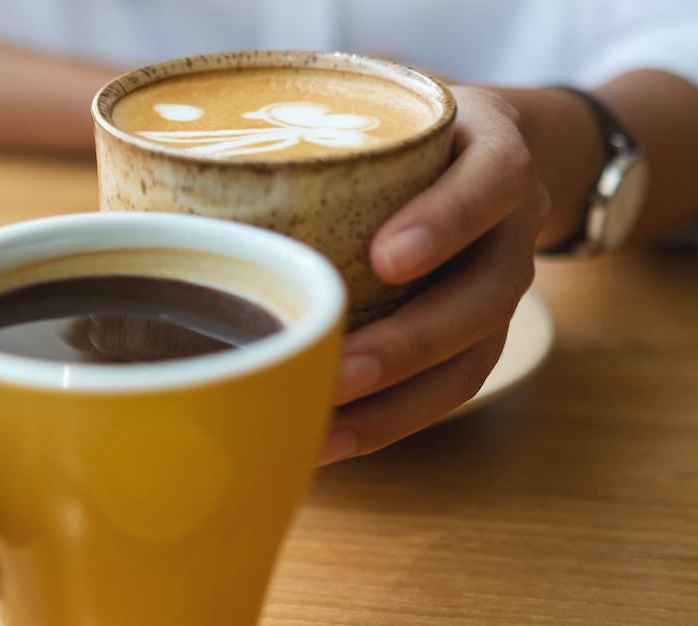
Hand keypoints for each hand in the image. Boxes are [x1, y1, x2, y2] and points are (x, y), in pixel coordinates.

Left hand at [321, 87, 549, 464]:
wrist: (482, 156)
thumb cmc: (407, 134)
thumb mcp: (385, 111)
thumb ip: (324, 133)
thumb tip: (186, 179)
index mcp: (494, 156)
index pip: (492, 180)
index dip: (446, 222)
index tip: (385, 259)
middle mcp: (510, 230)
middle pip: (486, 294)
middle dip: (410, 341)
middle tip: (339, 371)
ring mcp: (501, 290)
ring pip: (471, 359)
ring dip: (397, 403)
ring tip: (325, 428)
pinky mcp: (479, 339)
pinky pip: (448, 390)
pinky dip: (389, 422)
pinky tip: (330, 442)